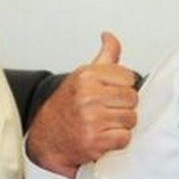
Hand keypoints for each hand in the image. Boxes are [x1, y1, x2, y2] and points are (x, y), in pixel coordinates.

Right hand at [26, 32, 138, 178]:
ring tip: (106, 123)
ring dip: (122, 124)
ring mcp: (91, 119)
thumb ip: (105, 56)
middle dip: (124, 106)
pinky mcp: (95, 141)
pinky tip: (105, 135)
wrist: (47, 135)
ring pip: (130, 118)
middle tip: (109, 110)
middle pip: (132, 98)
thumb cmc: (68, 105)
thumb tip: (109, 36)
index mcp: (87, 76)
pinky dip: (118, 140)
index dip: (123, 86)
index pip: (128, 77)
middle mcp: (88, 96)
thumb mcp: (84, 75)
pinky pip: (124, 138)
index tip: (111, 92)